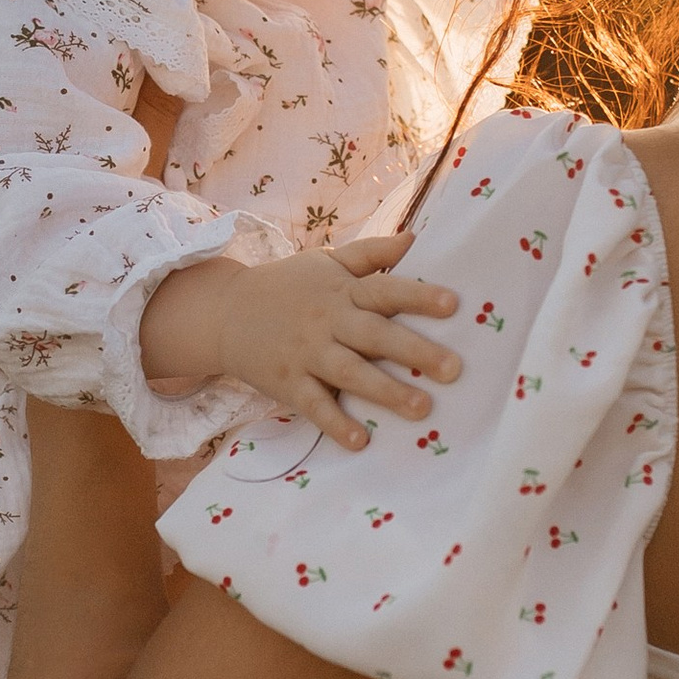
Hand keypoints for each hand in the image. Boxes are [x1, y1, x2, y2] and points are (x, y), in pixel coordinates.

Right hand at [141, 235, 461, 451]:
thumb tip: (417, 237)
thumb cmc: (286, 286)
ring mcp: (307, 354)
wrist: (224, 312)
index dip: (419, 296)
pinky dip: (335, 424)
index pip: (385, 289)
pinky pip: (315, 405)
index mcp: (342, 291)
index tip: (454, 304)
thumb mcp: (326, 261)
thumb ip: (371, 253)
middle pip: (375, 335)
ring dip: (386, 392)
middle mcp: (327, 321)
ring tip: (422, 409)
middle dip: (415, 351)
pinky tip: (360, 441)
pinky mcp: (288, 384)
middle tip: (454, 369)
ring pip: (350, 373)